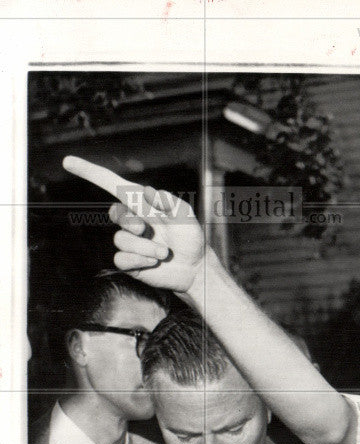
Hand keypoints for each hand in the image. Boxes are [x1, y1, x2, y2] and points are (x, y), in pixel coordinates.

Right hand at [62, 156, 211, 294]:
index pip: (111, 184)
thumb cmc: (191, 238)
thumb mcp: (186, 216)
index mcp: (142, 204)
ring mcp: (128, 240)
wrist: (195, 268)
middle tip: (150, 231)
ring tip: (165, 253)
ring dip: (147, 247)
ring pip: (122, 240)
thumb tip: (149, 190)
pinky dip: (140, 261)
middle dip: (133, 223)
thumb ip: (170, 202)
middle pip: (116, 214)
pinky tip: (155, 262)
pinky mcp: (128, 261)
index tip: (67, 162)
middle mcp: (132, 220)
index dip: (90, 173)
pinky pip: (121, 259)